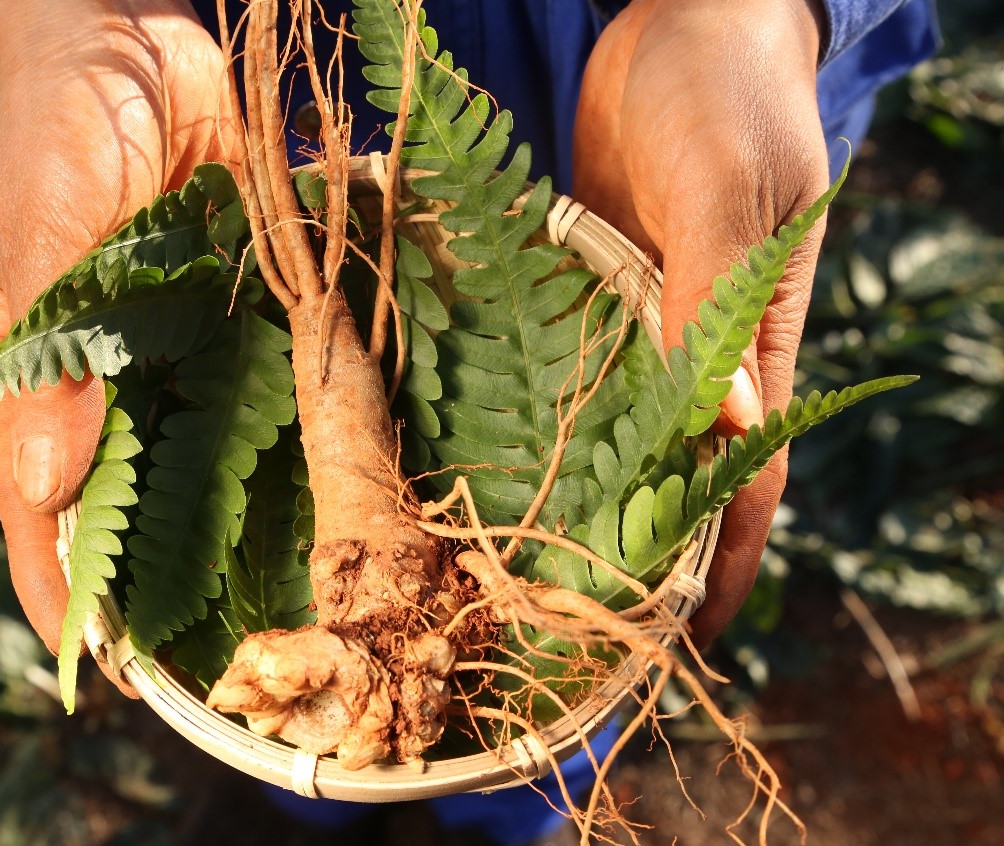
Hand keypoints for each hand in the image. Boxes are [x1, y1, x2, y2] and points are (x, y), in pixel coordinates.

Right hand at [0, 0, 239, 682]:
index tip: (105, 671)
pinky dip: (288, 432)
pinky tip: (330, 478)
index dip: (64, 593)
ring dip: (236, 519)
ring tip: (290, 590)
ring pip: (202, 461)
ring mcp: (176, 356)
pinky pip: (263, 389)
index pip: (38, 513)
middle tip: (225, 646)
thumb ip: (41, 360)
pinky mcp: (236, 318)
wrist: (130, 45)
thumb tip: (40, 485)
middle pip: (130, 504)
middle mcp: (107, 385)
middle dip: (166, 574)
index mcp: (30, 381)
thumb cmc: (52, 135)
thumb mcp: (29, 243)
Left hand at [572, 0, 828, 644]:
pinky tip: (487, 453)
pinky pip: (569, 369)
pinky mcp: (592, 290)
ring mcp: (640, 323)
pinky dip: (542, 414)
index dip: (718, 562)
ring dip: (584, 491)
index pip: (744, 476)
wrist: (680, 24)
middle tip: (574, 621)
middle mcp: (698, 350)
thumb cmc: (721, 97)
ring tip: (523, 562)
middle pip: (673, 472)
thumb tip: (719, 422)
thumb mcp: (724, 190)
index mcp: (756, 342)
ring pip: (617, 430)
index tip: (681, 639)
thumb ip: (714, 300)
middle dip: (637, 547)